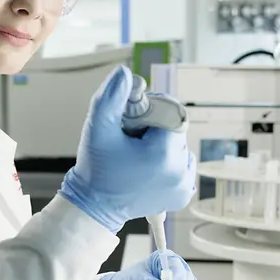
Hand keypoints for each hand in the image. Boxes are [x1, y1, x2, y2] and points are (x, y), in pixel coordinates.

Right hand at [59, 66, 195, 232]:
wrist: (95, 206)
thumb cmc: (96, 168)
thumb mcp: (98, 128)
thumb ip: (111, 97)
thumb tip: (125, 73)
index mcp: (164, 155)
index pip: (171, 112)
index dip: (151, 112)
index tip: (133, 125)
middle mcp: (181, 172)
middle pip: (176, 129)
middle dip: (156, 129)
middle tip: (132, 140)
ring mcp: (184, 186)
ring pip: (180, 146)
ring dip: (163, 145)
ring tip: (138, 156)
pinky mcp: (182, 195)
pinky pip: (183, 164)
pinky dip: (169, 161)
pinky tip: (148, 167)